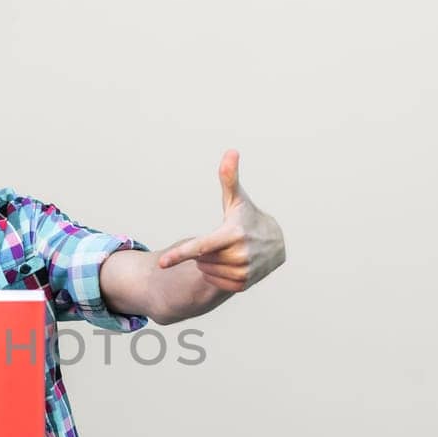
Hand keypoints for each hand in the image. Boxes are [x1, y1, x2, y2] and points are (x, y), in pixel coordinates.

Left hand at [156, 149, 284, 291]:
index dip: (179, 255)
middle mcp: (239, 255)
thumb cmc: (248, 218)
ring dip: (209, 263)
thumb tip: (231, 152)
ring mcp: (243, 271)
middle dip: (204, 252)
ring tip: (226, 251)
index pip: (201, 246)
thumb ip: (229, 178)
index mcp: (233, 234)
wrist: (276, 242)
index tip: (161, 263)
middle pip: (201, 259)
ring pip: (207, 271)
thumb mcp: (237, 199)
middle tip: (222, 241)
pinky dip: (215, 274)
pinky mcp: (245, 284)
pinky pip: (216, 283)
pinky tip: (227, 264)